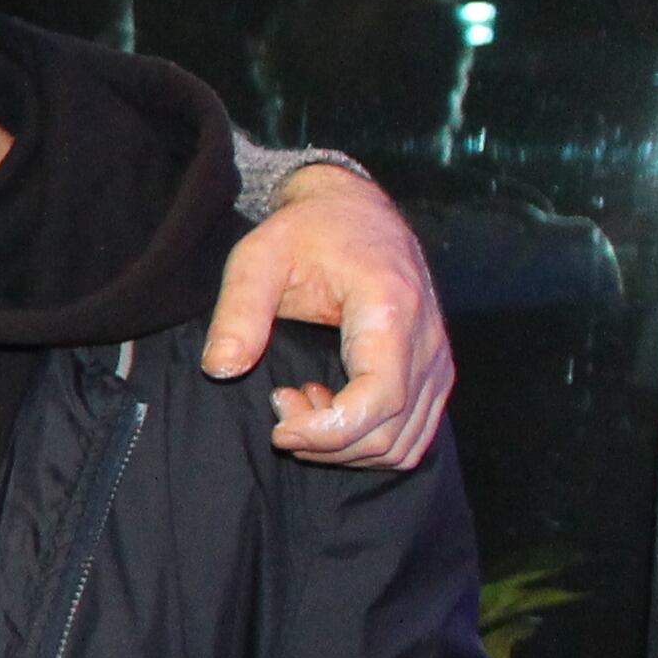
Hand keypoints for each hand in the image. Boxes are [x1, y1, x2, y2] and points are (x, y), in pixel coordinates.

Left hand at [208, 161, 452, 470]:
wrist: (354, 212)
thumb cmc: (307, 233)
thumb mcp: (258, 258)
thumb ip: (238, 312)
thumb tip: (220, 368)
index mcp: (390, 308)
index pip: (379, 399)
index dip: (327, 431)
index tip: (278, 425)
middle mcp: (426, 340)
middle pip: (388, 433)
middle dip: (324, 441)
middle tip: (279, 403)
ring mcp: (437, 362)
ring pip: (401, 444)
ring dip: (342, 446)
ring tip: (299, 401)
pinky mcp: (434, 375)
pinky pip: (410, 436)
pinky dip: (365, 441)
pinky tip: (327, 405)